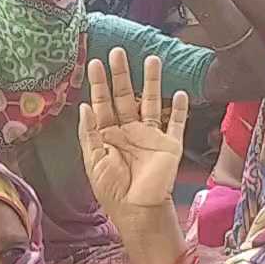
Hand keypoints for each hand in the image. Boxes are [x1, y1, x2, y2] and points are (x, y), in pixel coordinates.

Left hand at [78, 48, 188, 217]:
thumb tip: (84, 106)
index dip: (100, 84)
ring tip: (152, 59)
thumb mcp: (93, 162)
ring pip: (152, 102)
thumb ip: (89, 134)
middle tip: (118, 52)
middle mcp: (130, 131)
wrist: (138, 211)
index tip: (95, 64)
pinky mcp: (170, 145)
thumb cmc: (112, 190)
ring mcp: (151, 136)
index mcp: (109, 135)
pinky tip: (180, 92)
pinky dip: (180, 109)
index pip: (103, 103)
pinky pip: (176, 123)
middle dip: (122, 75)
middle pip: (126, 96)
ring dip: (151, 82)